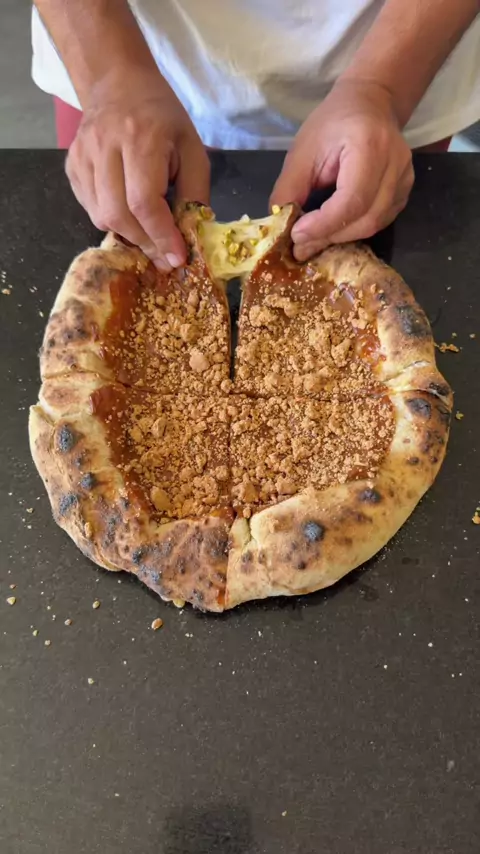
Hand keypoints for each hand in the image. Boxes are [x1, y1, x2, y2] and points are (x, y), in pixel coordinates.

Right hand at [66, 70, 209, 270]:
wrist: (119, 83)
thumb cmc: (163, 117)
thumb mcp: (192, 148)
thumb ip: (195, 192)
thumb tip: (191, 236)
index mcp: (140, 138)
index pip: (144, 202)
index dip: (161, 236)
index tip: (176, 257)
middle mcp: (105, 146)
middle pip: (119, 214)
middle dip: (145, 242)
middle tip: (163, 255)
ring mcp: (82, 155)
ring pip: (100, 216)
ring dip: (128, 235)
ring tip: (148, 236)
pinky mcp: (71, 164)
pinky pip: (89, 207)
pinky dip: (111, 221)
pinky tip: (128, 215)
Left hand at [270, 80, 413, 260]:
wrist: (370, 103)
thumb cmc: (333, 122)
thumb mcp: (303, 150)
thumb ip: (290, 189)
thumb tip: (281, 228)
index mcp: (369, 145)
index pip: (351, 200)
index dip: (324, 225)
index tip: (297, 235)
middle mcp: (395, 163)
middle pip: (366, 218)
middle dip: (330, 236)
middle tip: (301, 246)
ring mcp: (406, 178)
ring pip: (375, 224)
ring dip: (342, 236)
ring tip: (315, 237)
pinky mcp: (406, 190)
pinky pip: (382, 221)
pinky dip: (355, 229)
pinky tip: (335, 226)